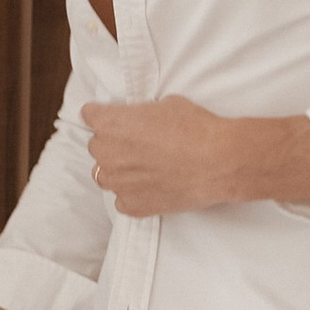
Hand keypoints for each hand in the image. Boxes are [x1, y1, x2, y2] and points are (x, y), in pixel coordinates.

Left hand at [85, 94, 237, 217]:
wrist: (219, 161)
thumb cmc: (196, 127)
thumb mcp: (165, 105)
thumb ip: (141, 114)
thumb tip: (141, 121)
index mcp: (110, 123)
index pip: (90, 115)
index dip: (103, 115)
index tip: (113, 118)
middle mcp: (106, 153)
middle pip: (97, 146)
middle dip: (113, 144)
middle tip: (139, 145)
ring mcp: (117, 182)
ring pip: (105, 175)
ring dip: (119, 170)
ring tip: (144, 168)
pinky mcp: (131, 205)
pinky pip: (122, 200)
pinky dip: (133, 194)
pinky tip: (152, 187)